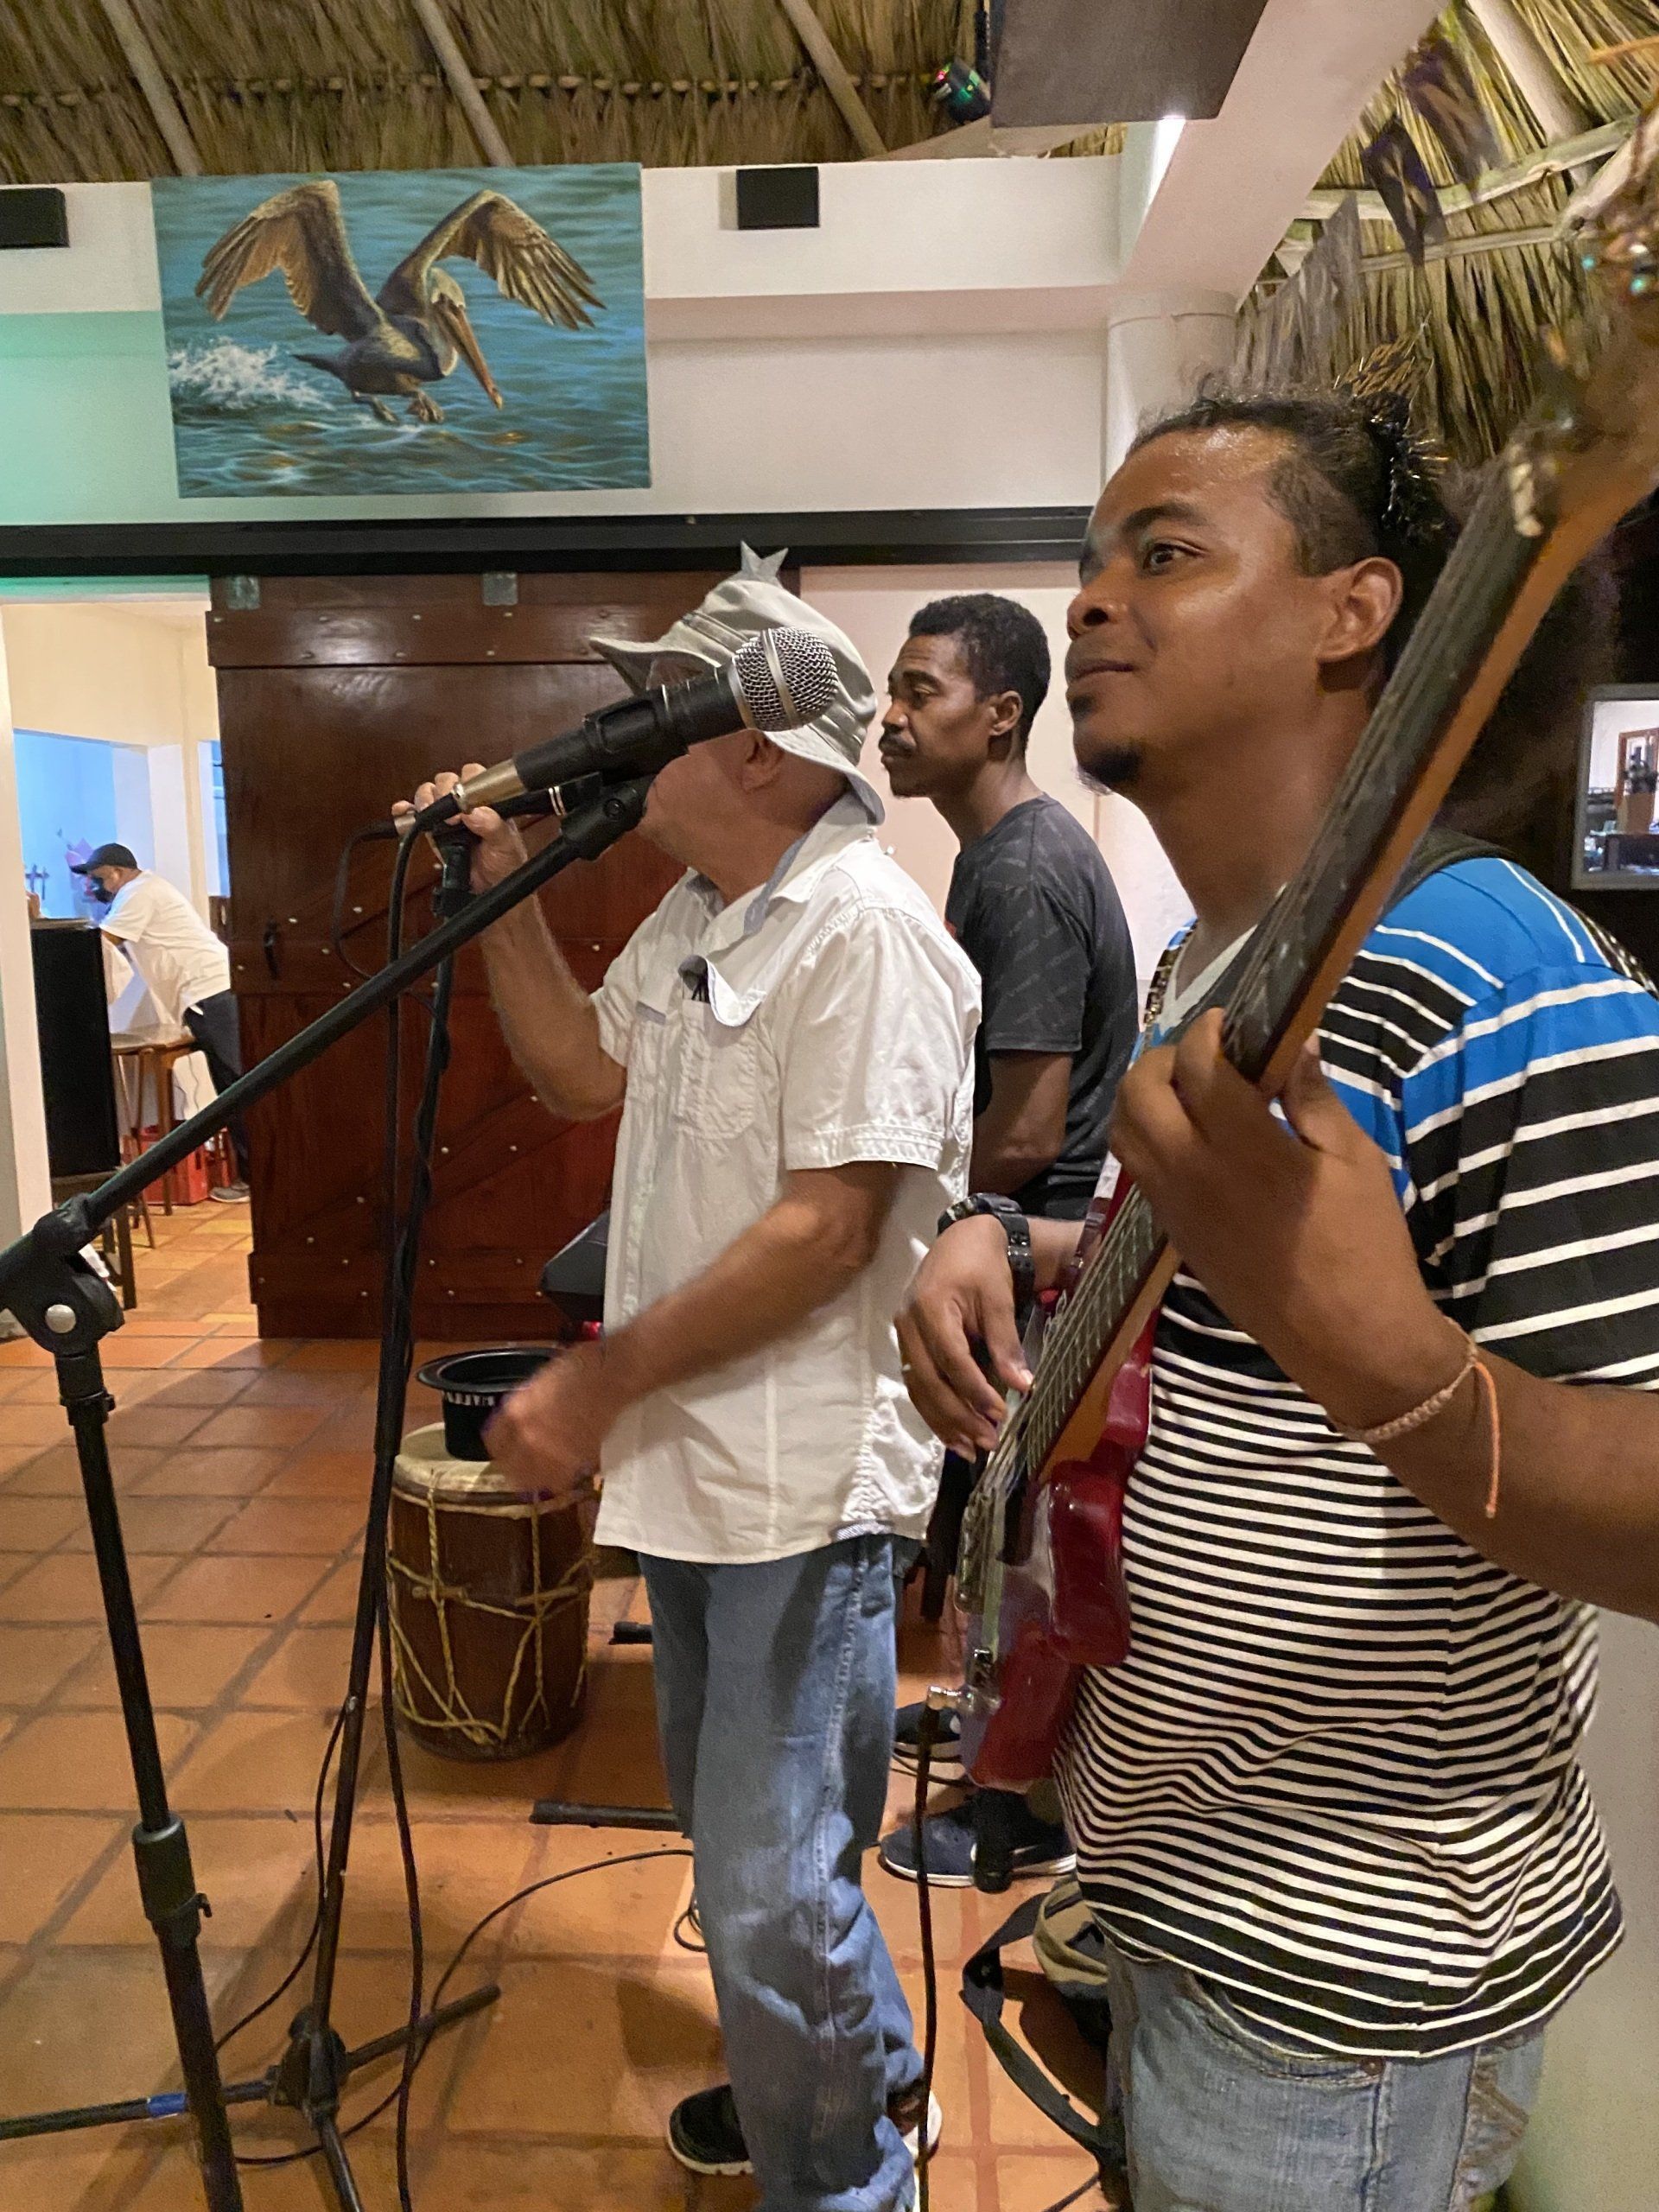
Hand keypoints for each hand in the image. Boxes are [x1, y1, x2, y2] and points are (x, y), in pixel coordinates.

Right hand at [393, 765, 527, 894]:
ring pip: (428, 792)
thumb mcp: (505, 844)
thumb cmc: (504, 862)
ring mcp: (446, 815)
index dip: (465, 784)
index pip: (472, 775)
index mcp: (486, 800)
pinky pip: (413, 814)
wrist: (492, 887)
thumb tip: (474, 811)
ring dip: (425, 799)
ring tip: (429, 813)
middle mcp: (464, 803)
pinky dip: (406, 811)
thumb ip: (493, 826)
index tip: (464, 805)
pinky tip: (404, 812)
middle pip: (445, 780)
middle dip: (442, 791)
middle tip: (450, 817)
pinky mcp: (432, 829)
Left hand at [483, 1339, 619, 1501]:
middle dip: (513, 1467)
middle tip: (519, 1466)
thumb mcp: (542, 1381)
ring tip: (538, 1476)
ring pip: (531, 1479)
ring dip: (533, 1478)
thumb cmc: (581, 1367)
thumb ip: (527, 1404)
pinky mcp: (575, 1461)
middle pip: (509, 1466)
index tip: (504, 1448)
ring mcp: (551, 1451)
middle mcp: (528, 1435)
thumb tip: (523, 1419)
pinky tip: (560, 1475)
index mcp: (516, 1411)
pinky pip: (558, 1481)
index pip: (494, 1441)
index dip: (499, 1446)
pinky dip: (557, 1481)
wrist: (612, 1376)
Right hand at [897, 1216, 1032, 1457]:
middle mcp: (908, 1324)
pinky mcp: (907, 1345)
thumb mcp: (998, 1298)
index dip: (974, 1390)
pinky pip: (916, 1384)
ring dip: (944, 1422)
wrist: (962, 1241)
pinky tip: (953, 1434)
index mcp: (930, 1307)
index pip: (951, 1359)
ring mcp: (903, 1336)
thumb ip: (1006, 1342)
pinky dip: (934, 1411)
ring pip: (918, 1389)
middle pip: (929, 1381)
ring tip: (971, 1449)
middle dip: (958, 1416)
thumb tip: (1023, 1386)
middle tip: (988, 1442)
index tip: (1000, 1413)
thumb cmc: (983, 1266)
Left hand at [1108, 1010, 1455, 1427]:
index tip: (1228, 1021)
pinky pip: (1139, 1171)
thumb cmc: (1364, 1246)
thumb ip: (1312, 1098)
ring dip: (1144, 1097)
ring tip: (1190, 1089)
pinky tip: (1192, 1136)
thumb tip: (1295, 1041)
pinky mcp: (1174, 1235)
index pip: (1197, 1068)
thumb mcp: (1355, 1161)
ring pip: (1125, 1133)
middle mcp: (1194, 1174)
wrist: (1347, 1338)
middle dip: (1163, 1058)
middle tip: (1204, 1053)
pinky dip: (1148, 1137)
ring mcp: (1175, 1208)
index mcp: (1246, 1150)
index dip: (1207, 1032)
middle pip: (1139, 1094)